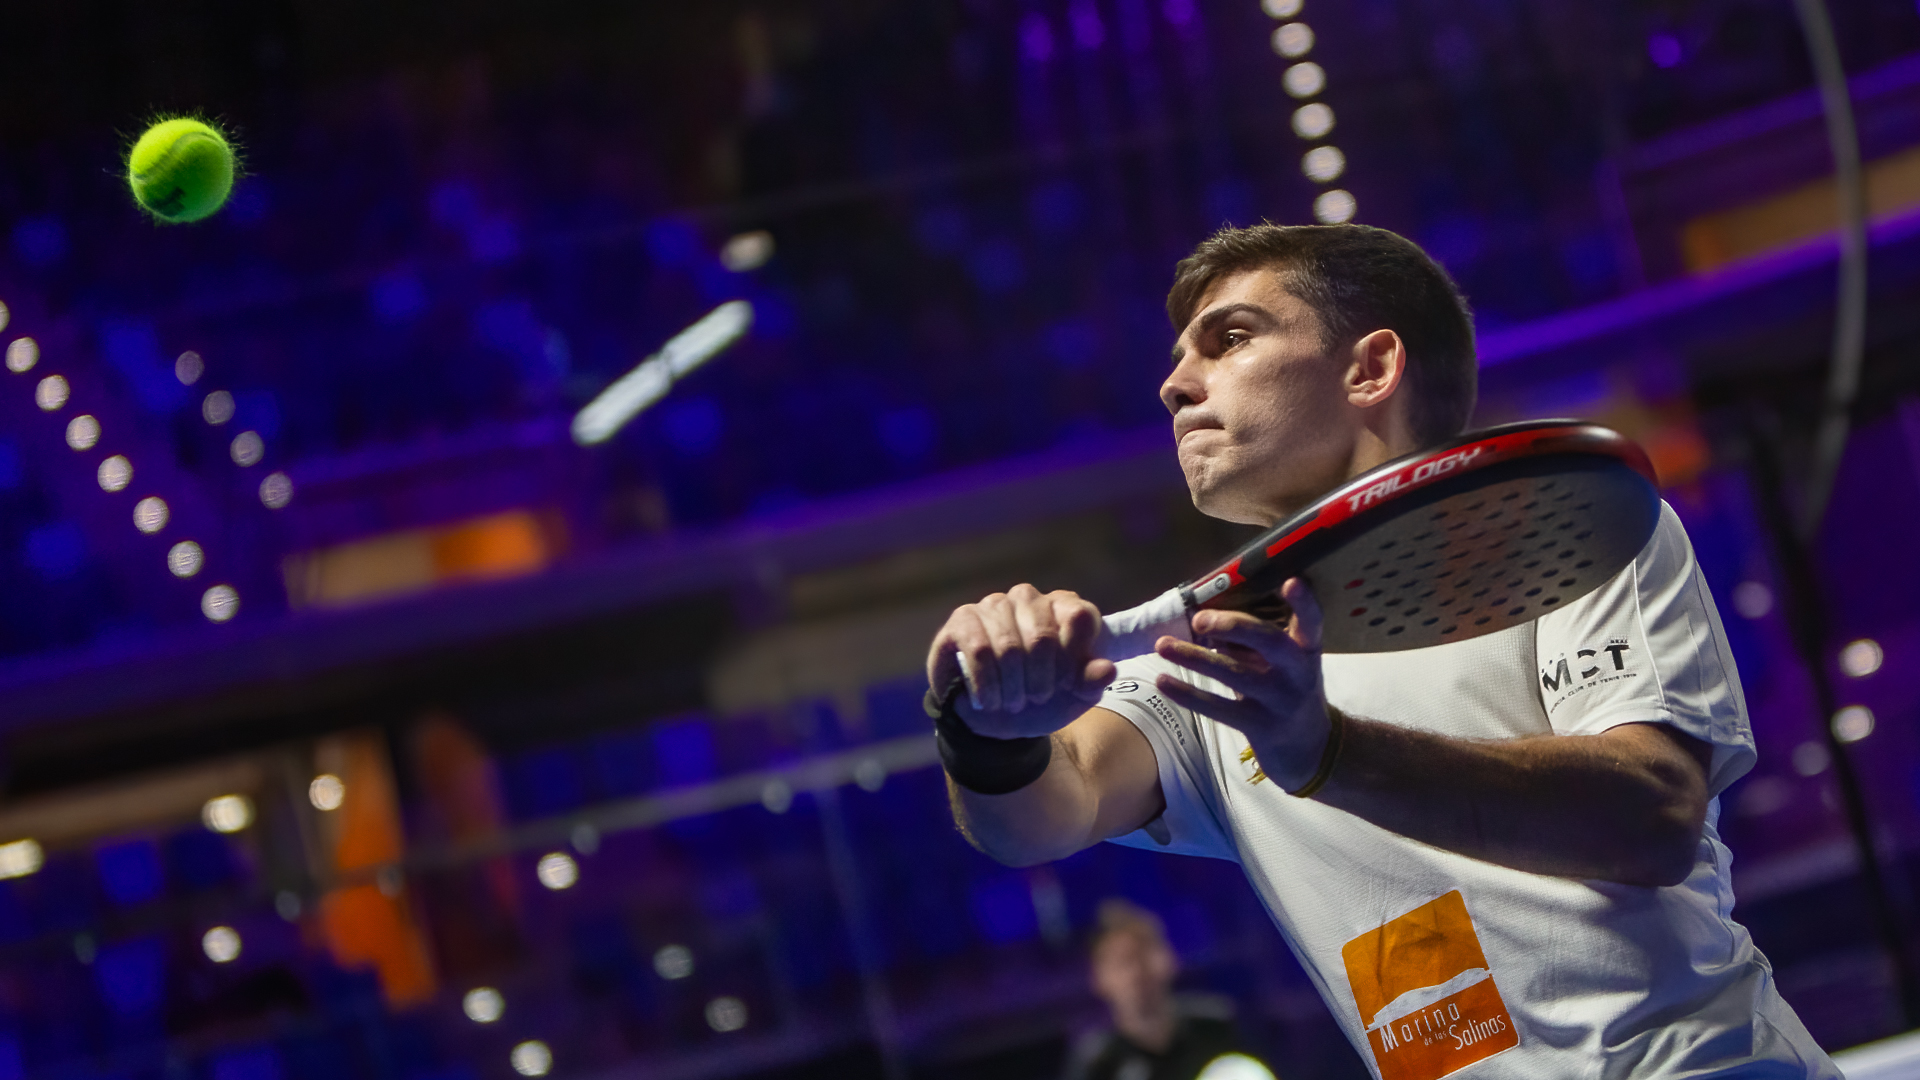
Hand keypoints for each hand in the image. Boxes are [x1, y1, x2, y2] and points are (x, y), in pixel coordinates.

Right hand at [927, 584, 1117, 738]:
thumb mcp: (1074, 697)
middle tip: (1037, 700)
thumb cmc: (1043, 699)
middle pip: (1042, 638)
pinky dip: (986, 684)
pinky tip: (988, 700)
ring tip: (1012, 704)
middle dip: (1040, 681)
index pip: (1078, 616)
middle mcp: (1029, 598)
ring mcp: (994, 604)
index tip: (1067, 684)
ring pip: (1008, 648)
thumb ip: (1092, 682)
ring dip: (1012, 688)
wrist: (997, 718)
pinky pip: (978, 650)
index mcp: (1063, 608)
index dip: (1073, 657)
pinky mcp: (963, 619)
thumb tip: (1107, 669)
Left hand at [1151, 577, 1331, 790]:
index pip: (1311, 621)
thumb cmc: (1287, 691)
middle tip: (1199, 619)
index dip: (1303, 602)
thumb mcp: (1282, 664)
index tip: (1291, 581)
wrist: (1309, 748)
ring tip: (1162, 645)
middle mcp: (1298, 672)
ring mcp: (1280, 700)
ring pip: (1234, 674)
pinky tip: (1163, 681)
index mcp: (1306, 649)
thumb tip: (1205, 620)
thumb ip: (1253, 642)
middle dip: (1233, 625)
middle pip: (1269, 641)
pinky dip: (1188, 694)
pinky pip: (1219, 707)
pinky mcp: (1260, 726)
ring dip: (1194, 658)